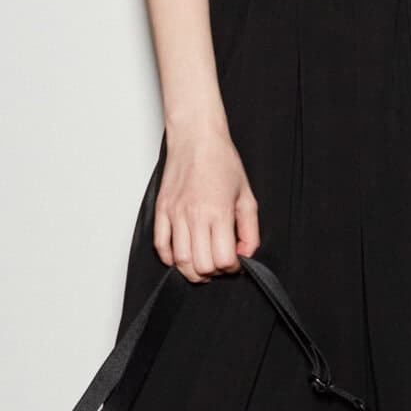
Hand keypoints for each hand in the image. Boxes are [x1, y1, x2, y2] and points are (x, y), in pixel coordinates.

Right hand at [155, 130, 260, 280]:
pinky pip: (161, 246)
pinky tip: (182, 256)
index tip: (236, 261)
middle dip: (214, 272)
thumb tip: (246, 253)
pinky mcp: (161, 210)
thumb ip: (250, 230)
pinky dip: (171, 258)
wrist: (196, 139)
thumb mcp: (247, 196)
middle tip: (220, 264)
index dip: (233, 267)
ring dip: (193, 270)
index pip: (224, 260)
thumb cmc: (222, 162)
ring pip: (180, 261)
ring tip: (203, 265)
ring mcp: (175, 214)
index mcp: (219, 213)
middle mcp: (195, 216)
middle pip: (201, 266)